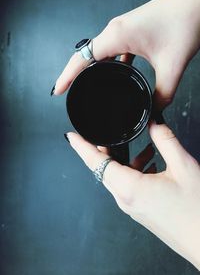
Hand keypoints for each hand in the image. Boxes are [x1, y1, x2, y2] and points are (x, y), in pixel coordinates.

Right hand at [53, 0, 199, 109]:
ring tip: (88, 87)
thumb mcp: (172, 66)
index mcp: (117, 36)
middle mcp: (115, 31)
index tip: (58, 90)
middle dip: (75, 74)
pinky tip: (115, 76)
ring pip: (98, 54)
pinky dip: (109, 64)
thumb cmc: (184, 21)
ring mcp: (121, 30)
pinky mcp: (130, 32)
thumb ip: (162, 95)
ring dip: (91, 69)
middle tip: (69, 92)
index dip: (67, 76)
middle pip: (85, 56)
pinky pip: (112, 51)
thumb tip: (154, 113)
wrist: (196, 0)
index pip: (82, 58)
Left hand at [66, 122, 199, 269]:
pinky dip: (134, 170)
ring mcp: (132, 207)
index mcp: (130, 188)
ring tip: (142, 146)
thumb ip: (165, 139)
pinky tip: (150, 163)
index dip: (81, 147)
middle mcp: (126, 199)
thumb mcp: (184, 167)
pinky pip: (128, 185)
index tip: (71, 136)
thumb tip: (154, 122)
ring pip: (117, 176)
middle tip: (110, 132)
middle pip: (104, 168)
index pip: (96, 162)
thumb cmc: (197, 212)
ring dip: (124, 159)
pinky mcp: (140, 210)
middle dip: (104, 148)